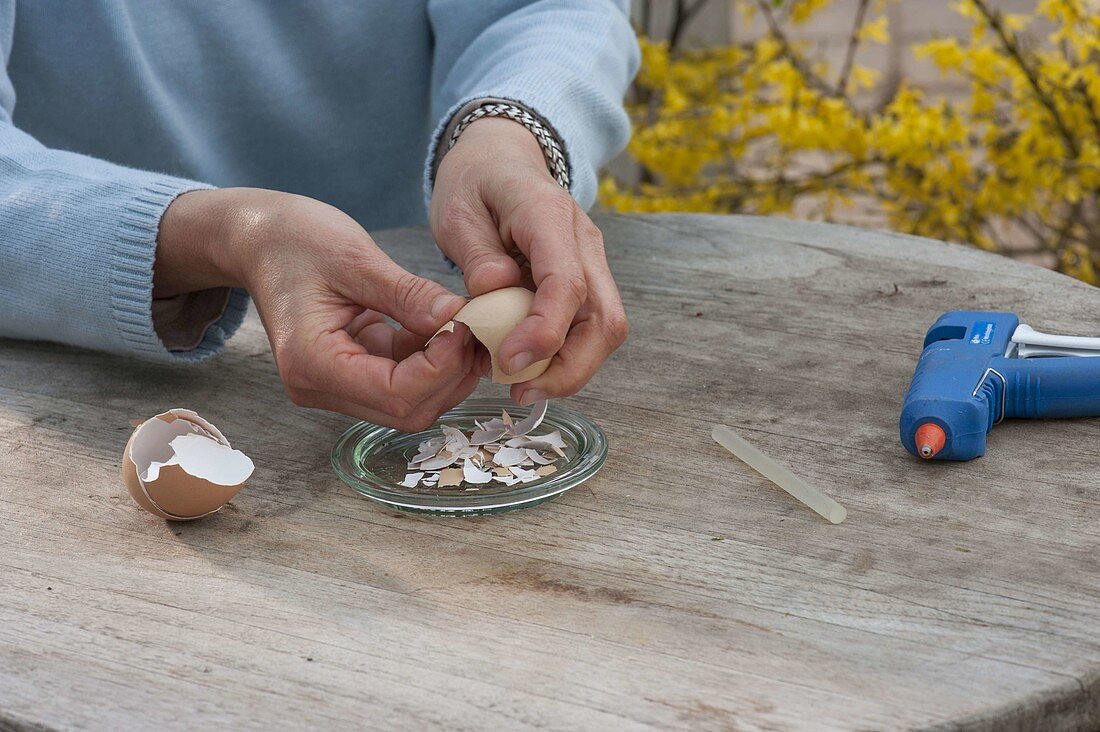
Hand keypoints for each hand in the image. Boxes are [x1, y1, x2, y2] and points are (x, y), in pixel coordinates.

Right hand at [154, 188, 478, 430]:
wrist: (258, 239)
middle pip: (407, 410)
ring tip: (463, 323)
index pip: (395, 393)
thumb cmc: (293, 240)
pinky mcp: (351, 373)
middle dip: (450, 375)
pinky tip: (444, 325)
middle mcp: (320, 387)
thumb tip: (457, 318)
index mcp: (312, 363)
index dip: (441, 367)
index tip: (464, 325)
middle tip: (476, 327)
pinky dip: (431, 360)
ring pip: (409, 403)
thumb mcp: (353, 257)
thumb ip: (407, 294)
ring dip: (445, 370)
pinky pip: (402, 381)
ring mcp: (335, 385)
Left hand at [430, 117, 628, 404]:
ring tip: (519, 386)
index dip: (545, 331)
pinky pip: (587, 328)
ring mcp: (591, 262)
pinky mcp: (586, 281)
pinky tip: (526, 368)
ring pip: (604, 330)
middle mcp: (584, 241)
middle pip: (605, 320)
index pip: (567, 283)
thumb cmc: (475, 183)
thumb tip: (493, 292)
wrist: (501, 160)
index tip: (509, 363)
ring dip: (569, 369)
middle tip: (520, 392)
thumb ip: (475, 253)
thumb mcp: (456, 209)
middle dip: (569, 368)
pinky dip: (562, 356)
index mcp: (549, 215)